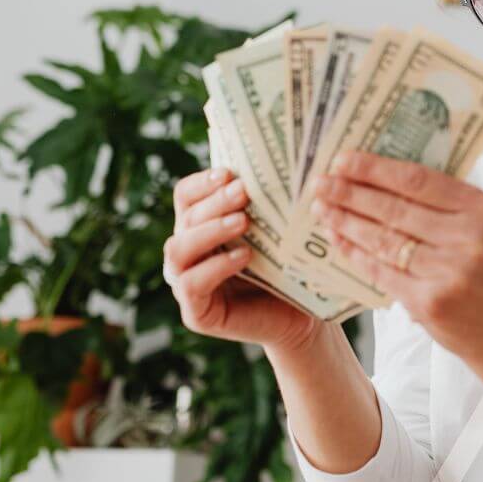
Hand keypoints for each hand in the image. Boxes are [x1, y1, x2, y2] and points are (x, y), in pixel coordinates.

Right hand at [165, 169, 322, 353]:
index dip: (202, 182)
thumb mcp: (277, 232)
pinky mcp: (196, 313)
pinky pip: (192, 285)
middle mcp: (187, 253)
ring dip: (210, 230)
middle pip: (186, 217)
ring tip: (243, 222)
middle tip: (244, 192)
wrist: (303, 317)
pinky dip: (215, 267)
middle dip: (214, 202)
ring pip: (179, 249)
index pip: (186, 196)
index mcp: (200, 227)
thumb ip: (266, 205)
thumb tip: (275, 164)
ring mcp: (186, 284)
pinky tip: (243, 257)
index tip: (229, 172)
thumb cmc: (289, 268)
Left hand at [309, 151, 482, 368]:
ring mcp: (449, 272)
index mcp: (481, 209)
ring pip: (383, 240)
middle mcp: (468, 238)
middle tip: (319, 182)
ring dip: (346, 221)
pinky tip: (337, 239)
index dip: (374, 168)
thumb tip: (379, 173)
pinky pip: (380, 271)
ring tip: (321, 208)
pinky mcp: (429, 302)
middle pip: (395, 208)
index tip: (342, 159)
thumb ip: (442, 204)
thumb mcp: (480, 229)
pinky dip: (354, 253)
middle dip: (350, 193)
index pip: (418, 180)